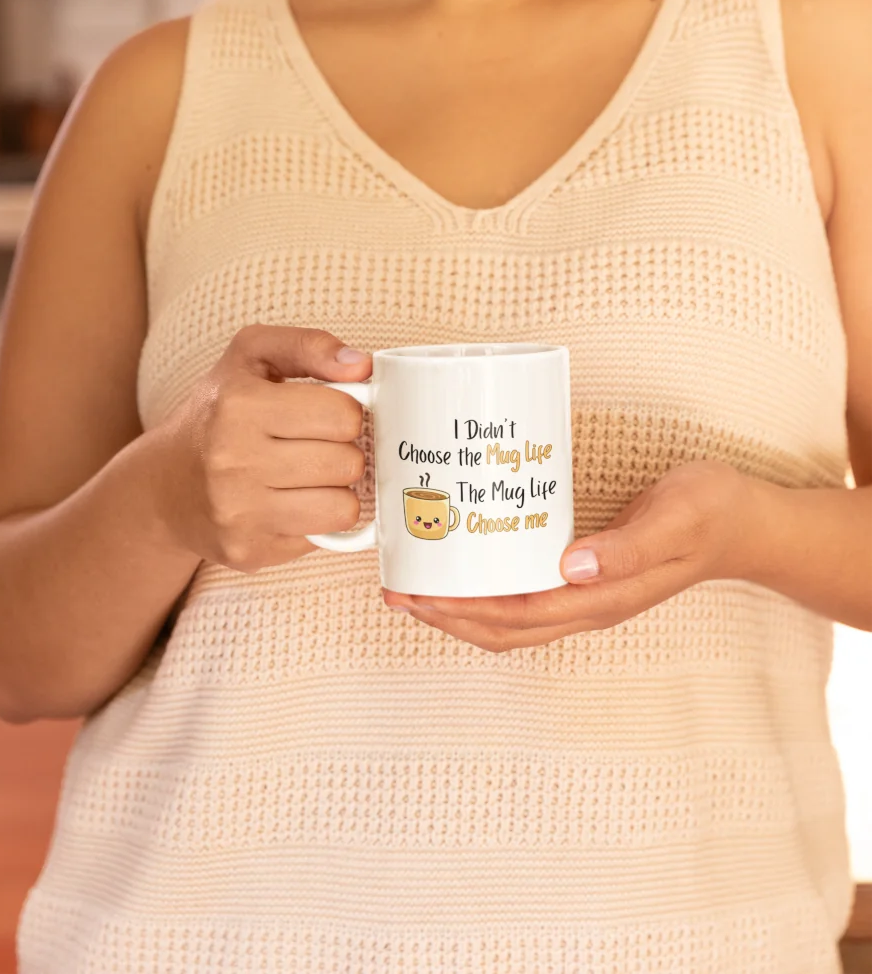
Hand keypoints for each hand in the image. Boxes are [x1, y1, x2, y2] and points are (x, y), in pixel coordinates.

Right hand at [152, 324, 372, 571]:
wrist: (163, 485)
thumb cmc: (217, 411)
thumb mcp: (252, 355)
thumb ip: (309, 346)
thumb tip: (362, 365)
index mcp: (238, 405)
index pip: (344, 416)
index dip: (346, 412)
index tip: (326, 413)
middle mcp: (233, 462)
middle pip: (348, 463)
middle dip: (344, 451)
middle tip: (317, 446)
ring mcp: (239, 513)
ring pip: (343, 508)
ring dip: (337, 490)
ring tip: (309, 475)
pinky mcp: (248, 551)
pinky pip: (323, 539)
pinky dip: (316, 520)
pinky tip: (289, 502)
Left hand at [382, 459, 756, 650]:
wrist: (746, 522)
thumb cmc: (710, 512)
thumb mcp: (675, 518)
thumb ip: (628, 546)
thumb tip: (571, 568)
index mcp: (602, 596)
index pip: (517, 617)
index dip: (462, 611)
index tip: (416, 594)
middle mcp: (588, 604)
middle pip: (502, 628)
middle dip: (445, 615)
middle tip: (395, 590)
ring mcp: (587, 595)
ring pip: (510, 620)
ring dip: (460, 608)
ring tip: (416, 584)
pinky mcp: (586, 576)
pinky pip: (525, 596)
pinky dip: (487, 591)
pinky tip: (467, 565)